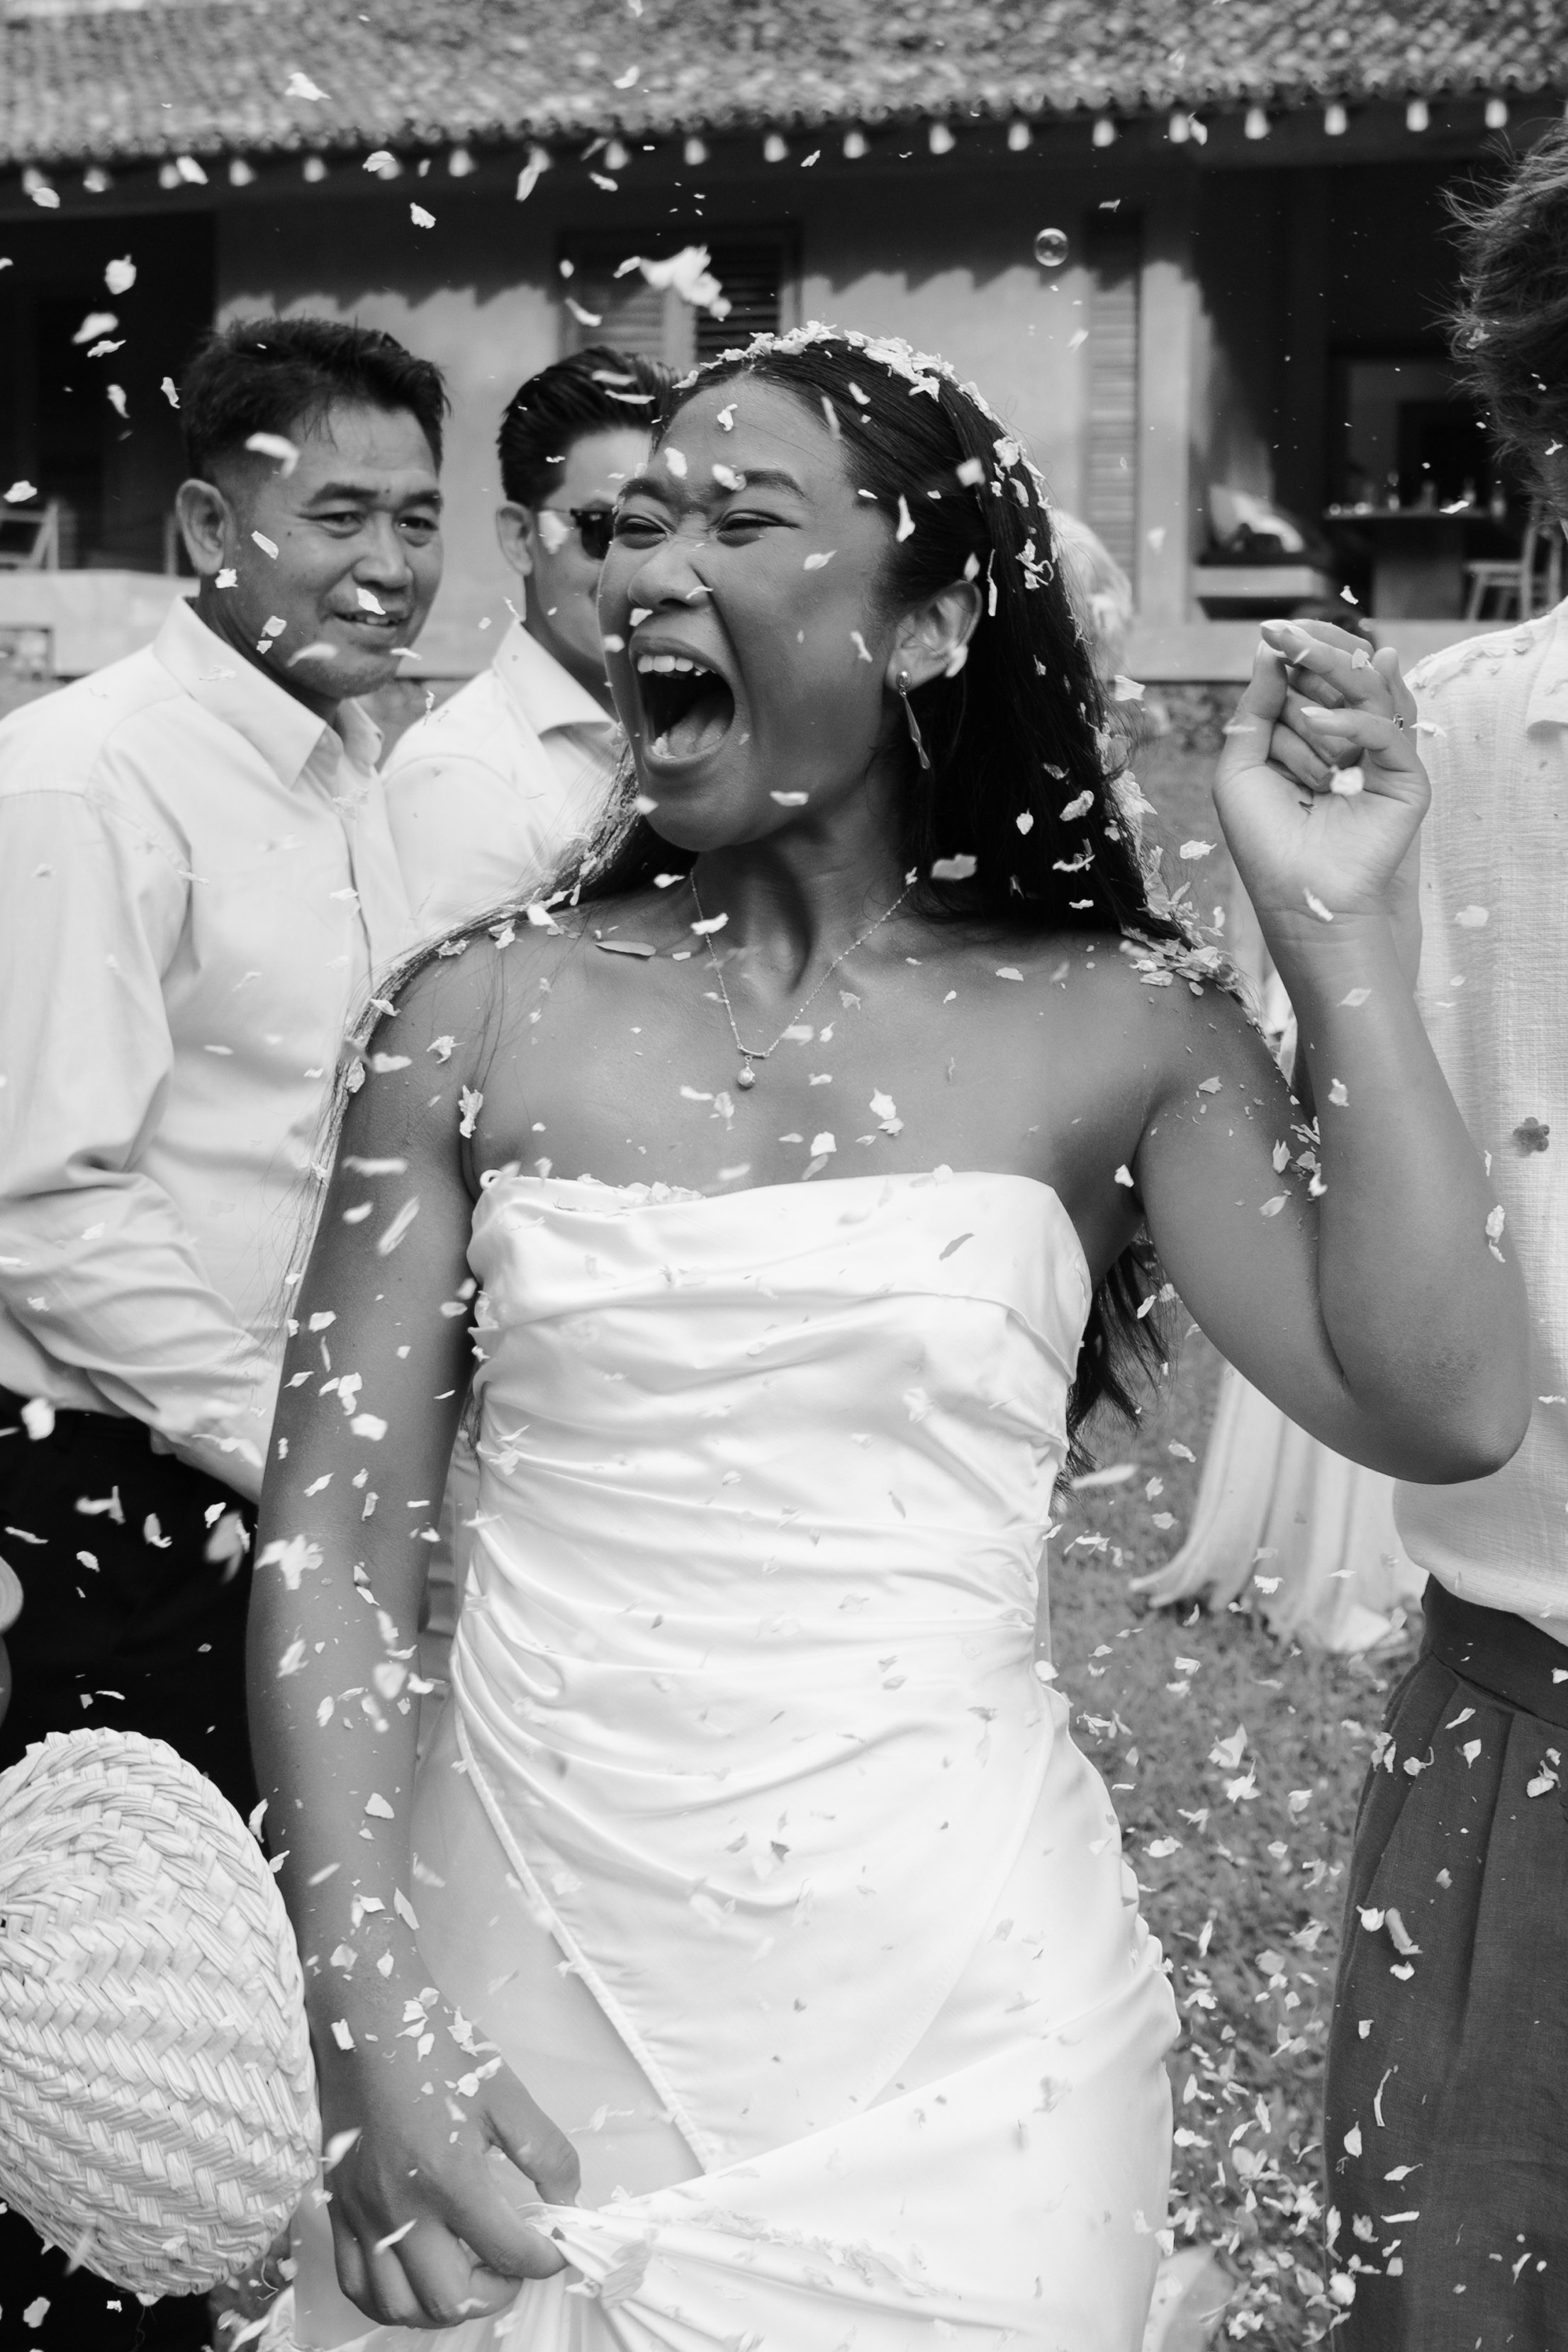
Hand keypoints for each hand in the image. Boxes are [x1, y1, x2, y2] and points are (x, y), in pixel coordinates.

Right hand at [314, 1985, 578, 2328]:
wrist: (367, 2022)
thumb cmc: (436, 2050)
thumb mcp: (505, 2093)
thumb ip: (545, 2150)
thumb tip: (568, 2196)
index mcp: (449, 2176)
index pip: (508, 2251)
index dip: (544, 2259)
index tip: (555, 2247)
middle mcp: (401, 2207)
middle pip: (450, 2298)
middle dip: (495, 2292)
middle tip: (513, 2267)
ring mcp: (364, 2214)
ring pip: (398, 2306)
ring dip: (442, 2308)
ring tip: (469, 2278)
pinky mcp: (339, 2210)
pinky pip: (354, 2285)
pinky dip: (389, 2301)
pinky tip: (416, 2283)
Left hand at [1214, 619, 1428, 938]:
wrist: (1302, 904)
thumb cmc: (1267, 845)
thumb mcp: (1240, 770)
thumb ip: (1254, 712)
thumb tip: (1265, 652)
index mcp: (1313, 741)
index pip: (1313, 683)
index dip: (1296, 654)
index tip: (1269, 630)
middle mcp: (1349, 745)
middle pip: (1344, 680)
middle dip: (1313, 653)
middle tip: (1283, 631)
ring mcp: (1380, 760)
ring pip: (1370, 694)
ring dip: (1331, 668)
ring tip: (1298, 652)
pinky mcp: (1406, 779)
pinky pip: (1385, 732)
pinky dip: (1350, 721)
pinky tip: (1314, 720)